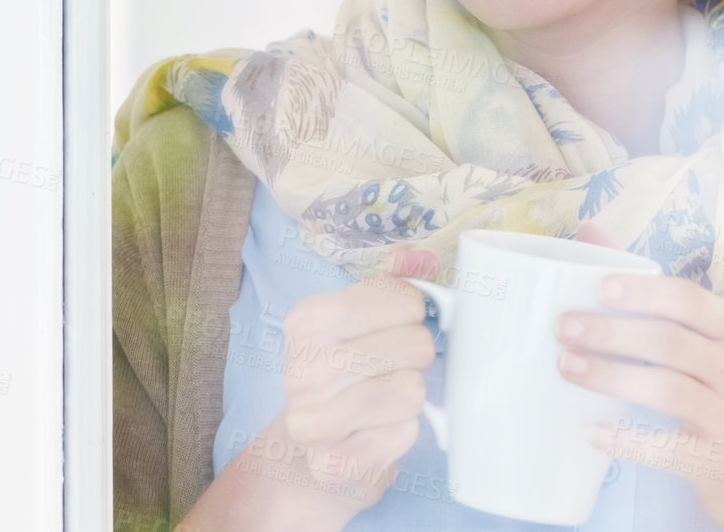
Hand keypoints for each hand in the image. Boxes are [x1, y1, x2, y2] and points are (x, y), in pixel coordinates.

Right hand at [184, 245, 439, 530]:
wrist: (307, 453)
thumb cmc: (342, 374)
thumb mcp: (359, 319)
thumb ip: (391, 282)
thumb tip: (421, 258)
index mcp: (307, 321)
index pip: (402, 299)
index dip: (414, 311)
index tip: (398, 323)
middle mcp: (302, 370)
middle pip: (415, 345)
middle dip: (416, 354)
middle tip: (395, 364)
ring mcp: (314, 423)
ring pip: (412, 391)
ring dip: (411, 393)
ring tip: (387, 396)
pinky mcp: (335, 465)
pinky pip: (406, 434)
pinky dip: (403, 431)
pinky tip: (377, 430)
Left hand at [554, 224, 723, 531]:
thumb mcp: (712, 343)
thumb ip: (654, 294)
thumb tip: (590, 233)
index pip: (689, 301)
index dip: (644, 292)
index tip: (598, 287)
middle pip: (671, 342)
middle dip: (613, 332)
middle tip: (564, 327)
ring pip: (670, 391)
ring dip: (613, 377)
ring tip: (567, 368)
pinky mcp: (719, 465)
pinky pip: (671, 450)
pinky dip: (630, 441)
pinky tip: (593, 432)